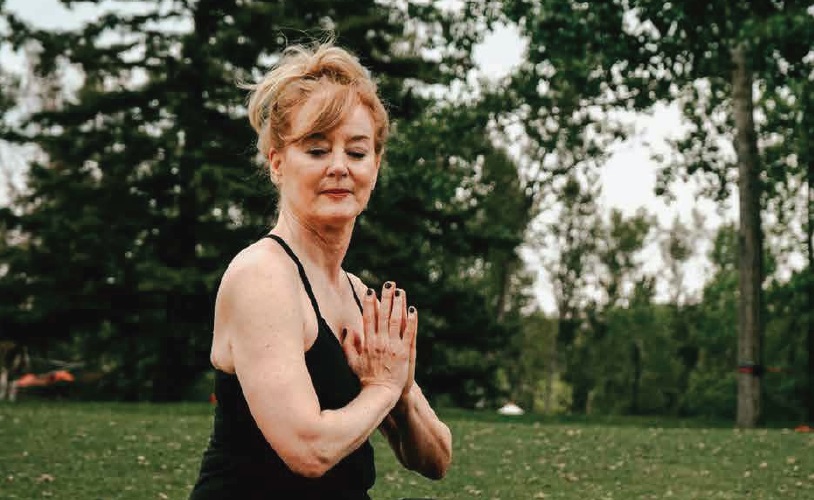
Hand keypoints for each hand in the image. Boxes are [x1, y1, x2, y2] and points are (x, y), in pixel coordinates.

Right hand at [342, 281, 415, 396]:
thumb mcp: (352, 362)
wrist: (380, 394)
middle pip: (383, 314)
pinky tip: (413, 309)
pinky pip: (409, 333)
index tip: (370, 290)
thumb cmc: (366, 379)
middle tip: (389, 283)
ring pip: (396, 320)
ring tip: (400, 291)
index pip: (368, 318)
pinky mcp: (405, 352)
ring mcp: (393, 346)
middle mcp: (380, 341)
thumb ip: (348, 345)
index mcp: (367, 342)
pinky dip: (412, 321)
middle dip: (386, 297)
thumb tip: (348, 329)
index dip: (369, 303)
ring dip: (398, 304)